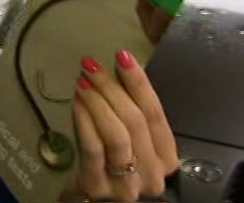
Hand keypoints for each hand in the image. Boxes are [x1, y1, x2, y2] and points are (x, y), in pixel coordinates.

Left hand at [60, 50, 178, 201]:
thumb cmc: (115, 167)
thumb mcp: (132, 141)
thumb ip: (132, 113)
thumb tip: (119, 69)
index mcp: (167, 157)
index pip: (155, 113)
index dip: (139, 82)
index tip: (122, 56)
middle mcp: (153, 173)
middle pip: (135, 121)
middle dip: (112, 87)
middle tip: (92, 66)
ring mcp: (126, 184)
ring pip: (116, 134)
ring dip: (98, 101)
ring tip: (83, 81)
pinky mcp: (98, 188)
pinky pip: (93, 148)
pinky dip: (84, 120)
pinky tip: (76, 102)